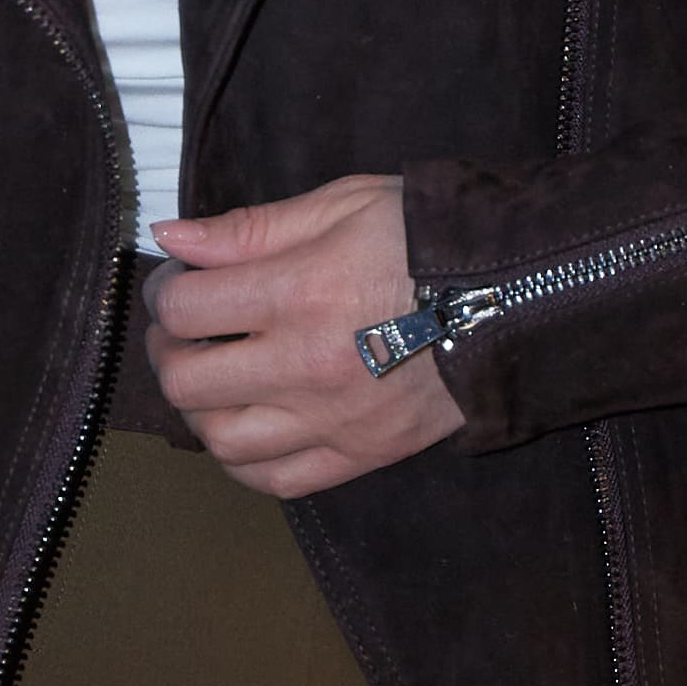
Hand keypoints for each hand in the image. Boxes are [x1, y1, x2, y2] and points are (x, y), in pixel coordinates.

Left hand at [142, 172, 466, 499]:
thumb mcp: (342, 204)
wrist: (521, 293)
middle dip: (169, 352)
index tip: (180, 283)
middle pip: (188, 382)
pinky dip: (242, 461)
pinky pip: (277, 481)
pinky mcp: (362, 454)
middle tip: (184, 332)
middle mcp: (307, 366)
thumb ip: (252, 229)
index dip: (165, 292)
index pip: (186, 307)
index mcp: (298, 293)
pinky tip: (243, 429)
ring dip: (199, 410)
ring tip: (212, 378)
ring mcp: (333, 420)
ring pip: (222, 440)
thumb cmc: (429, 239)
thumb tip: (172, 240)